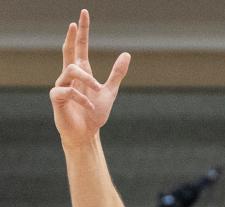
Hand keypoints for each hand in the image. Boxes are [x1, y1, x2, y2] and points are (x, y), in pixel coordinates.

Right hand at [50, 9, 129, 147]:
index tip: (83, 14)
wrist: (86, 134)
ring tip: (97, 90)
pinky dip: (82, 98)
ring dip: (87, 80)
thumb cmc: (94, 113)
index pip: (80, 47)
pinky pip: (68, 90)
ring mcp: (61, 85)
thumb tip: (126, 53)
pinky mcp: (57, 97)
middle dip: (72, 37)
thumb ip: (116, 73)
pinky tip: (89, 105)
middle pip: (68, 51)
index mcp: (82, 72)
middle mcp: (69, 75)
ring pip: (71, 70)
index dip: (82, 31)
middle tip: (74, 23)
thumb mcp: (110, 91)